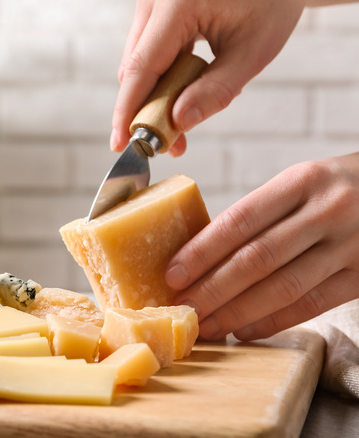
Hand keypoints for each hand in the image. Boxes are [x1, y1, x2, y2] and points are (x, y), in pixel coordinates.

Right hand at [112, 0, 304, 155]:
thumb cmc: (271, 2)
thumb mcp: (253, 50)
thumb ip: (216, 90)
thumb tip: (178, 123)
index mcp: (177, 5)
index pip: (142, 68)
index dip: (128, 110)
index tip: (121, 144)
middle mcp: (155, 0)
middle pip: (135, 68)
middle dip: (146, 110)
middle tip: (170, 144)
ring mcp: (152, 3)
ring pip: (139, 61)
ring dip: (154, 95)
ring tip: (180, 121)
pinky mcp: (155, 10)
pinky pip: (148, 50)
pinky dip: (161, 77)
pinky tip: (182, 92)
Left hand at [167, 152, 358, 340]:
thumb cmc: (336, 188)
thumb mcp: (301, 183)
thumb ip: (261, 213)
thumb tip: (199, 254)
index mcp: (302, 181)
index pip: (240, 220)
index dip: (202, 251)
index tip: (172, 274)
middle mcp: (327, 212)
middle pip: (257, 258)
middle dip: (212, 288)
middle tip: (181, 308)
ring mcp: (350, 246)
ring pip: (283, 287)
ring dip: (237, 312)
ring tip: (206, 325)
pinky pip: (312, 304)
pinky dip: (273, 321)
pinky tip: (244, 330)